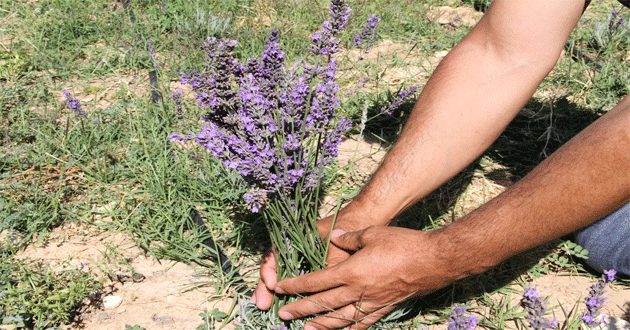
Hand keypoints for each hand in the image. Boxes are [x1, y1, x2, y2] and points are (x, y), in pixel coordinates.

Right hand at [251, 215, 351, 309]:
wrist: (360, 220)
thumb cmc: (346, 230)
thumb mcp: (336, 248)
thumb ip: (326, 267)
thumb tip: (319, 290)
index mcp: (294, 240)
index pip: (273, 255)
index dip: (268, 271)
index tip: (273, 285)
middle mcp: (294, 250)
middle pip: (273, 270)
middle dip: (264, 288)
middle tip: (261, 305)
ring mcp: (301, 261)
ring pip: (282, 278)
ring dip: (271, 293)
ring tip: (264, 307)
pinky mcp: (311, 271)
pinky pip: (297, 283)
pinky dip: (289, 295)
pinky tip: (286, 307)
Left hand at [273, 226, 458, 329]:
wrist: (434, 260)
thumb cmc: (403, 243)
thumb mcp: (372, 233)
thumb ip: (349, 237)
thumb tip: (335, 237)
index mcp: (351, 272)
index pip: (316, 282)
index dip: (296, 286)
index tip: (281, 288)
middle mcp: (358, 291)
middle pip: (323, 304)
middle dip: (301, 310)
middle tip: (283, 315)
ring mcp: (372, 303)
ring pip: (340, 319)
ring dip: (321, 325)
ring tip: (306, 329)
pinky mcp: (385, 308)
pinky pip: (363, 323)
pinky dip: (350, 329)